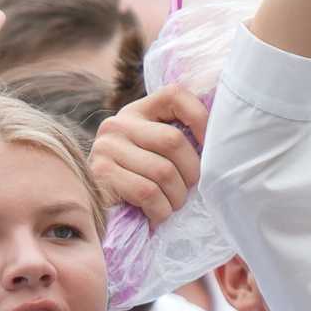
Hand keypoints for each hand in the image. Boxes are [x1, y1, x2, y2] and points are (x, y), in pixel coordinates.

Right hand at [90, 84, 209, 225]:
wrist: (92, 209)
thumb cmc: (135, 182)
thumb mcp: (154, 152)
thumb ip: (175, 140)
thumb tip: (217, 142)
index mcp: (137, 111)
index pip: (174, 95)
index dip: (199, 118)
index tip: (206, 146)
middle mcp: (118, 124)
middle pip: (174, 141)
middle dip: (190, 173)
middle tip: (187, 191)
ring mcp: (106, 148)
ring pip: (163, 172)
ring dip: (176, 197)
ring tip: (171, 206)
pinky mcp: (101, 175)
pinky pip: (147, 192)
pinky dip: (160, 211)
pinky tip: (156, 215)